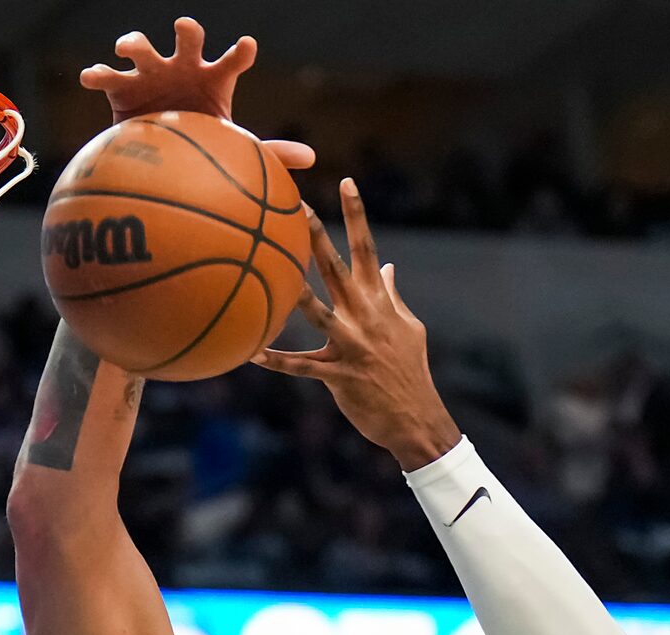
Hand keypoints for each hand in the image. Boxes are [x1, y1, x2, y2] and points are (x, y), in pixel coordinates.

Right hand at [80, 17, 313, 169]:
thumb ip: (270, 152)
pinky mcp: (120, 88)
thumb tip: (311, 159)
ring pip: (141, 48)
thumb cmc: (203, 147)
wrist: (163, 159)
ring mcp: (149, 74)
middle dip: (185, 31)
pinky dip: (97, 74)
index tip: (249, 48)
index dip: (240, 54)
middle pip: (185, 39)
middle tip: (186, 29)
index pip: (232, 62)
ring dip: (134, 43)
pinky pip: (105, 77)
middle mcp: (181, 68)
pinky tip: (90, 78)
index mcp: (213, 81)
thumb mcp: (234, 149)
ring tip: (130, 48)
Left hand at [251, 179, 463, 470]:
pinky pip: (302, 366)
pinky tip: (253, 354)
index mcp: (380, 303)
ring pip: (317, 313)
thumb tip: (388, 267)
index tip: (345, 181)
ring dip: (294, 291)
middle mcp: (365, 318)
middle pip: (337, 269)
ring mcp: (352, 346)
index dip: (357, 215)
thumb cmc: (410, 371)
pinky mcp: (339, 376)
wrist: (416, 418)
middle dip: (316, 236)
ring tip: (270, 271)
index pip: (368, 250)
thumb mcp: (409, 328)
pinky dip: (278, 361)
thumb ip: (392, 296)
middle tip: (295, 205)